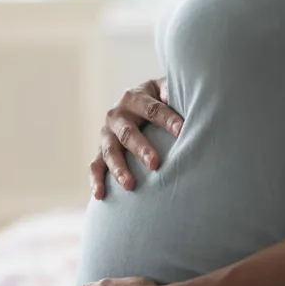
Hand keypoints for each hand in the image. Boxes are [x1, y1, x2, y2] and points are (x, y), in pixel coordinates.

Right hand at [89, 77, 182, 196]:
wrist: (136, 102)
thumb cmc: (159, 99)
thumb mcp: (166, 91)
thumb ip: (174, 93)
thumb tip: (189, 101)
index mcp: (135, 98)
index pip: (152, 110)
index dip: (168, 120)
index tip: (182, 132)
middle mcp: (117, 115)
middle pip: (128, 133)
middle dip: (141, 149)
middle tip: (155, 163)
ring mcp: (106, 134)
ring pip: (110, 152)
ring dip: (119, 169)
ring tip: (130, 185)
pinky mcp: (100, 150)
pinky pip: (95, 166)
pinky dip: (96, 180)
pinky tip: (100, 195)